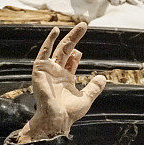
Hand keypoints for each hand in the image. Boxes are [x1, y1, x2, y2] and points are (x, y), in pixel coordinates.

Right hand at [17, 22, 106, 142]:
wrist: (56, 119)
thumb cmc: (69, 112)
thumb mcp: (86, 98)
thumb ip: (94, 87)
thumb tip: (103, 77)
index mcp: (65, 78)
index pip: (72, 61)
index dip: (77, 54)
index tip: (81, 51)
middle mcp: (56, 72)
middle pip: (67, 50)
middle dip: (75, 38)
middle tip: (84, 25)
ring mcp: (48, 70)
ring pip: (59, 48)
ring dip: (68, 37)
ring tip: (80, 26)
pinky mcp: (40, 69)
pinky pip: (44, 52)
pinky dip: (49, 41)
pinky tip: (56, 31)